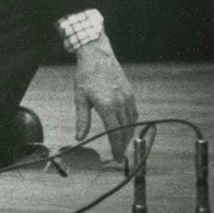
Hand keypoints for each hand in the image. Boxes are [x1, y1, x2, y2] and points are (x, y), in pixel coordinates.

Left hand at [70, 39, 139, 162]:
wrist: (97, 55)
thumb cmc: (86, 76)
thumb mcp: (80, 98)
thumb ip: (82, 120)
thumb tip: (80, 137)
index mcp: (107, 106)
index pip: (114, 133)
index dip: (116, 147)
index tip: (117, 157)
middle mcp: (120, 103)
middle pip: (125, 130)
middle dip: (123, 145)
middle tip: (120, 156)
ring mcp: (127, 97)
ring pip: (131, 122)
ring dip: (128, 135)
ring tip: (123, 144)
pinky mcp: (130, 93)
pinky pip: (133, 112)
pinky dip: (131, 122)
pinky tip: (126, 127)